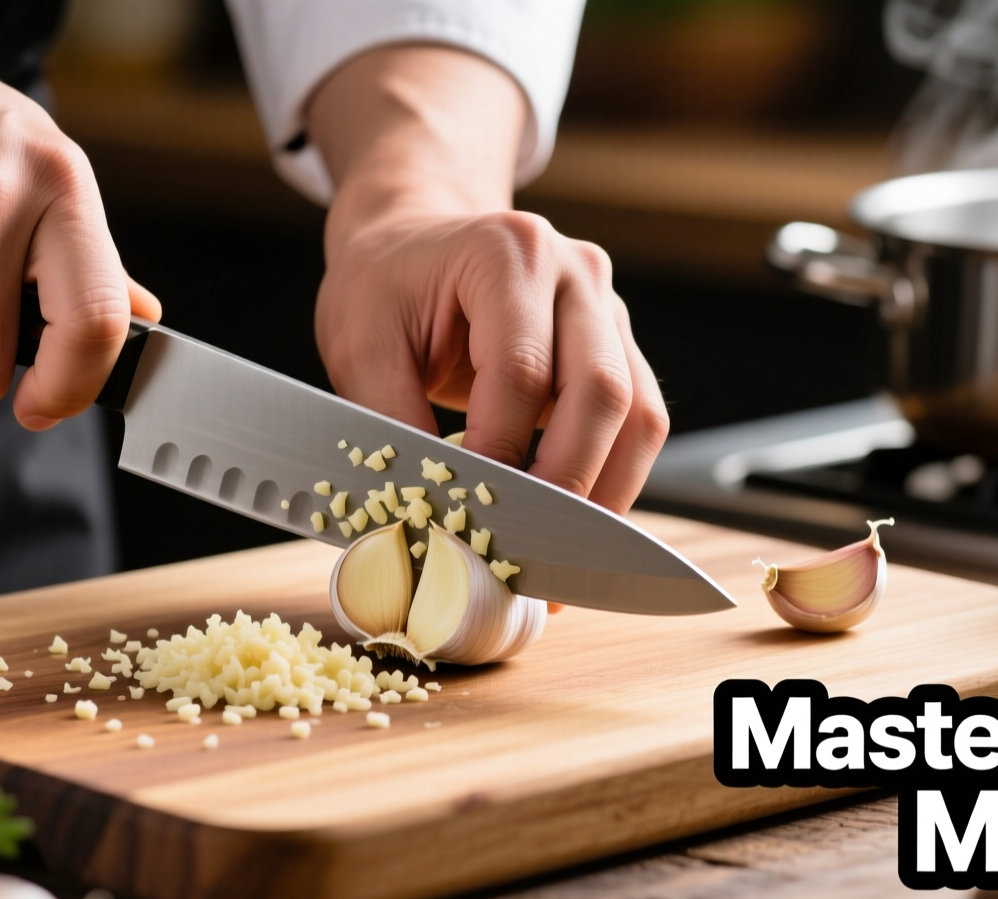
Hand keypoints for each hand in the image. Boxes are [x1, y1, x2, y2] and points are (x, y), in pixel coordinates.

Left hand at [316, 210, 666, 513]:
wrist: (412, 245)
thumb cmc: (385, 288)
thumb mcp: (358, 343)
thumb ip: (387, 420)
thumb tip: (421, 508)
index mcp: (507, 252)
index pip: (522, 371)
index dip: (501, 452)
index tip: (471, 511)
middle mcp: (574, 272)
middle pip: (601, 392)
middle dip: (566, 483)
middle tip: (525, 548)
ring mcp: (606, 308)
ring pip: (639, 414)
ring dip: (606, 493)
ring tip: (560, 554)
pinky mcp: (617, 347)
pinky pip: (639, 422)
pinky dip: (613, 478)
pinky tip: (575, 521)